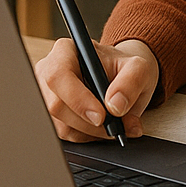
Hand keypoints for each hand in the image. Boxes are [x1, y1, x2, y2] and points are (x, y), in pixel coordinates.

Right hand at [35, 37, 159, 142]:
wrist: (122, 77)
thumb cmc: (124, 68)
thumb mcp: (139, 68)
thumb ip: (131, 82)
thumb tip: (115, 106)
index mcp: (66, 50)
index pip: (58, 75)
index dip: (77, 99)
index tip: (101, 115)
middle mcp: (48, 71)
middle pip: (56, 105)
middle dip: (89, 122)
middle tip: (114, 125)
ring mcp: (46, 95)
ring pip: (61, 124)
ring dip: (91, 131)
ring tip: (114, 123)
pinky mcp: (51, 115)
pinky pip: (64, 134)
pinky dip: (87, 136)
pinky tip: (101, 126)